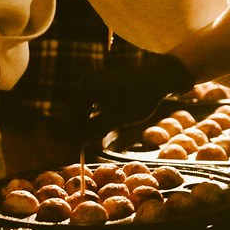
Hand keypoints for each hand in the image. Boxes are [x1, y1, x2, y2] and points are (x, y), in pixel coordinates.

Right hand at [69, 54, 194, 144]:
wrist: (158, 78)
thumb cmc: (137, 98)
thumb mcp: (115, 118)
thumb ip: (94, 129)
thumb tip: (77, 141)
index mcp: (86, 87)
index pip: (71, 115)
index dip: (73, 134)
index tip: (77, 150)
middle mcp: (87, 82)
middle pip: (75, 111)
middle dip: (79, 130)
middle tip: (84, 148)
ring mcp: (94, 82)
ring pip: (84, 108)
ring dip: (87, 124)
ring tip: (93, 141)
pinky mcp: (103, 85)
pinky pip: (92, 104)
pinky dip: (95, 117)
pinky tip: (100, 130)